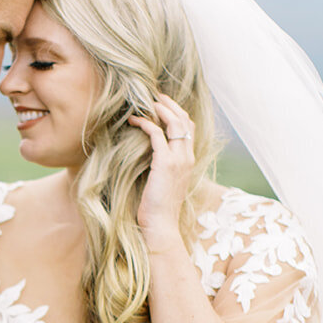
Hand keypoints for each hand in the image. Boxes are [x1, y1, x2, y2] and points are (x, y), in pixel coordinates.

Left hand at [129, 94, 195, 251]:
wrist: (161, 226)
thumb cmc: (158, 208)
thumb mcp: (163, 182)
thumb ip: (162, 166)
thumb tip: (149, 155)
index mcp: (189, 161)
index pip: (189, 128)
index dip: (177, 113)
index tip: (162, 104)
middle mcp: (188, 157)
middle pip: (185, 120)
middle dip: (170, 104)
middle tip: (154, 95)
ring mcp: (179, 159)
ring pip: (175, 122)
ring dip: (160, 109)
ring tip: (146, 102)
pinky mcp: (165, 163)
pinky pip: (156, 134)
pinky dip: (145, 123)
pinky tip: (133, 120)